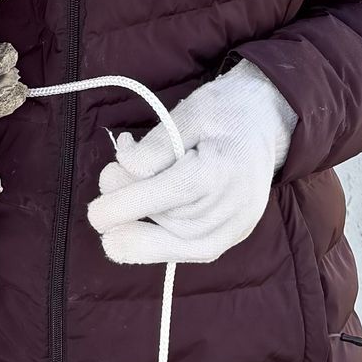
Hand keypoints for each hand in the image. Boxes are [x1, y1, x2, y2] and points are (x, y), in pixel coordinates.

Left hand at [87, 61, 297, 266]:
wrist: (267, 122)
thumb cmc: (224, 111)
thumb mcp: (186, 113)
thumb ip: (153, 147)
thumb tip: (122, 173)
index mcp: (220, 170)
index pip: (163, 197)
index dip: (123, 207)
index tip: (94, 214)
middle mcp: (231, 206)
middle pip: (164, 221)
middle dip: (127, 207)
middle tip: (110, 176)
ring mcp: (236, 227)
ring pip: (172, 243)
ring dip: (140, 225)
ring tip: (130, 192)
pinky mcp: (233, 237)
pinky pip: (188, 251)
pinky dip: (159, 242)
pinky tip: (142, 225)